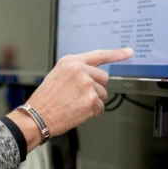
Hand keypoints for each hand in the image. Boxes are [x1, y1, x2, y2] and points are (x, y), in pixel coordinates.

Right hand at [7, 48, 133, 151]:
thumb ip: (77, 72)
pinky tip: (78, 111)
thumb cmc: (45, 99)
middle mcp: (81, 70)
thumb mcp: (58, 75)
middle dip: (97, 88)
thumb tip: (94, 77)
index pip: (98, 55)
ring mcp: (87, 85)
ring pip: (103, 94)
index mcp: (71, 62)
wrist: (38, 116)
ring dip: (93, 101)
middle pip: (104, 78)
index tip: (129, 52)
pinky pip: (101, 107)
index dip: (117, 54)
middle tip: (80, 96)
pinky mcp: (92, 100)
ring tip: (75, 104)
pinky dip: (92, 112)